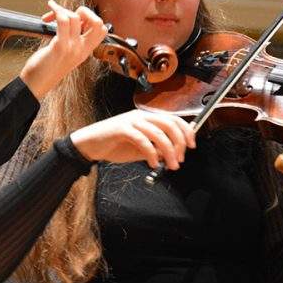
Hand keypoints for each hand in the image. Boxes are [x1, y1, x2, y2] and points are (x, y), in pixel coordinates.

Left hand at [19, 0, 107, 99]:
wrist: (35, 85)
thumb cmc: (45, 69)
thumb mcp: (65, 55)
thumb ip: (71, 40)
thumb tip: (69, 21)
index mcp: (85, 51)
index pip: (102, 29)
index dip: (91, 19)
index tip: (75, 20)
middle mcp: (82, 50)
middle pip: (97, 21)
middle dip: (83, 11)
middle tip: (67, 14)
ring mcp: (72, 48)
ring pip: (75, 17)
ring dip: (61, 10)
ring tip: (50, 15)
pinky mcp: (60, 46)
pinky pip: (63, 20)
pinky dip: (55, 12)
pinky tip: (46, 17)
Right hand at [69, 110, 195, 169]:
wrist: (90, 145)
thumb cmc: (114, 145)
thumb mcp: (140, 149)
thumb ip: (156, 149)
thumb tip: (171, 155)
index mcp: (147, 118)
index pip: (173, 120)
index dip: (186, 131)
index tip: (192, 146)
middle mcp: (141, 116)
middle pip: (169, 124)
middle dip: (179, 143)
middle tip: (180, 159)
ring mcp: (132, 121)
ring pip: (158, 133)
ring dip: (168, 151)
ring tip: (170, 165)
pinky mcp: (122, 129)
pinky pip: (143, 140)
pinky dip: (151, 153)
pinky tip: (153, 164)